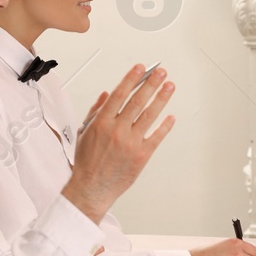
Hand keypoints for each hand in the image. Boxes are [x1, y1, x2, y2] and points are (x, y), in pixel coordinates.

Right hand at [63, 65, 175, 222]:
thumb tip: (105, 94)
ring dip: (161, 99)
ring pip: (149, 115)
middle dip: (150, 84)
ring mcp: (130, 143)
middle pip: (137, 101)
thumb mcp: (85, 132)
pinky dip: (165, 126)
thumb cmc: (87, 161)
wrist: (92, 187)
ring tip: (169, 86)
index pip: (119, 94)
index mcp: (101, 122)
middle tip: (161, 73)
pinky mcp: (141, 155)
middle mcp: (117, 130)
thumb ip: (96, 111)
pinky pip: (156, 137)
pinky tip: (170, 117)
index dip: (131, 79)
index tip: (141, 68)